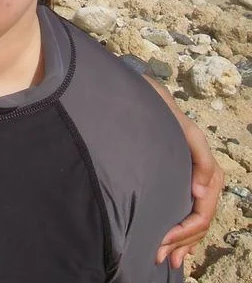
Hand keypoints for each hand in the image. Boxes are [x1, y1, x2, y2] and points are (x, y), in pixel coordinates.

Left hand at [152, 88, 223, 267]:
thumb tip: (202, 194)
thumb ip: (201, 161)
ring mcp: (197, 187)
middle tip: (159, 257)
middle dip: (181, 243)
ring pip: (195, 226)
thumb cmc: (169, 120)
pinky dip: (184, 237)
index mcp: (210, 176)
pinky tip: (177, 250)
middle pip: (198, 226)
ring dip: (182, 245)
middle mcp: (207, 185)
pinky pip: (190, 218)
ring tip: (166, 260)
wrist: (156, 107)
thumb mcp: (188, 134)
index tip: (163, 240)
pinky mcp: (186, 187)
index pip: (201, 215)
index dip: (184, 232)